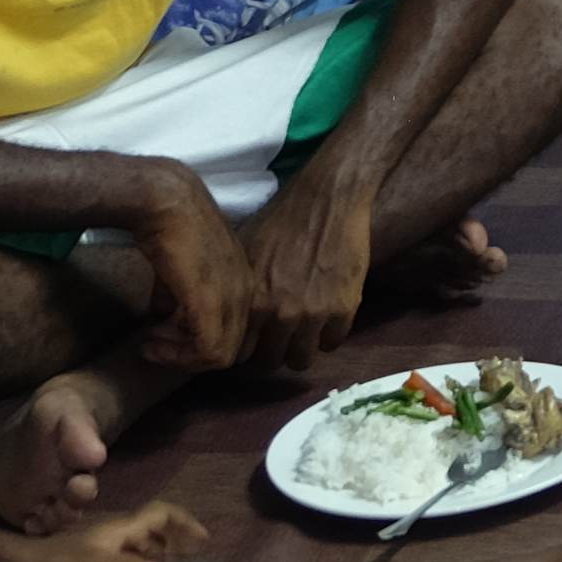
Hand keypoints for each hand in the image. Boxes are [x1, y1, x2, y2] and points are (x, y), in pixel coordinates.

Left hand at [9, 499, 210, 561]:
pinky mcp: (96, 561)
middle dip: (178, 536)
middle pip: (156, 526)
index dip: (185, 522)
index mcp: (122, 526)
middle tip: (196, 553)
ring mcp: (106, 546)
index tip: (203, 539)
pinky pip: (130, 557)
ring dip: (163, 549)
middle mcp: (118, 532)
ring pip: (143, 541)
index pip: (161, 513)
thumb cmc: (61, 561)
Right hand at [130, 160, 254, 371]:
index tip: (164, 338)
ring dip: (181, 358)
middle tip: (155, 347)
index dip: (197, 343)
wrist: (163, 201)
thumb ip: (175, 294)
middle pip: (229, 348)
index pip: (232, 331)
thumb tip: (161, 315)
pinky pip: (208, 350)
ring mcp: (233, 297)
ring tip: (151, 346)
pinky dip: (178, 356)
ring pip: (220, 355)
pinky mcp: (213, 302)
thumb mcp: (178, 267)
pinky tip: (151, 345)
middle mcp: (246, 291)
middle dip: (189, 355)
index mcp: (243, 281)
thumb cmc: (168, 224)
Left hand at [235, 185, 375, 380]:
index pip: (240, 352)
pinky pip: (333, 343)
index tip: (254, 341)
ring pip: (302, 360)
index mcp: (251, 302)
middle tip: (279, 339)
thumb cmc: (281, 220)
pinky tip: (327, 319)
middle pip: (270, 362)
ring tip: (304, 335)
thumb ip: (235, 288)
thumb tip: (218, 312)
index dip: (247, 348)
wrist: (327, 199)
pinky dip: (329, 335)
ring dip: (301, 350)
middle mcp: (278, 314)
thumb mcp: (244, 252)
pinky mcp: (343, 309)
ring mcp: (313, 314)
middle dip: (273, 352)